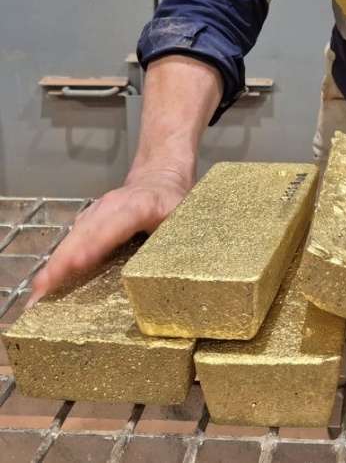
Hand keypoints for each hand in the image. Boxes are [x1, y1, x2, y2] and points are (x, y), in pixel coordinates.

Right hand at [28, 171, 190, 305]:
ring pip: (73, 237)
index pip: (117, 223)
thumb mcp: (183, 216)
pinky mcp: (87, 220)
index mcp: (141, 205)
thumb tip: (172, 271)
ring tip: (38, 294)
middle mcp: (113, 206)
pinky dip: (58, 261)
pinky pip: (71, 240)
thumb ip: (177, 239)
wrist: (160, 176)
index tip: (79, 263)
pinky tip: (46, 284)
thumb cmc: (174, 202)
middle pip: (85, 232)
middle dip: (63, 261)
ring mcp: (96, 211)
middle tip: (44, 290)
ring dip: (55, 264)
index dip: (98, 242)